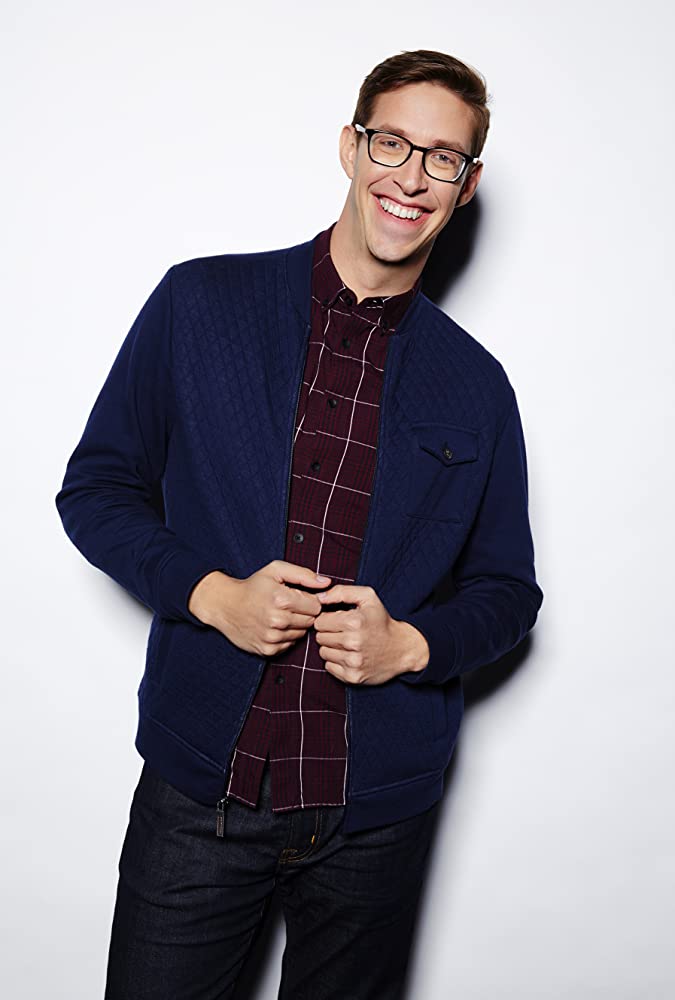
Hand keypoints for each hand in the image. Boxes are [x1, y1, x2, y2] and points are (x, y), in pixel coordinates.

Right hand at [188, 560, 330, 656]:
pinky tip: (274, 626)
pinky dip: (286, 636)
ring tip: (280, 615)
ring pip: (302, 634)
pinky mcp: (268, 650)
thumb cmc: (253, 586)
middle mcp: (278, 621)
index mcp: (282, 599)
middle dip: (304, 613)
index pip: (316, 606)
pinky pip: (290, 644)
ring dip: (295, 625)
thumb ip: (304, 575)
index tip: (298, 596)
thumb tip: (326, 582)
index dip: (310, 600)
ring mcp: (272, 637)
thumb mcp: (276, 570)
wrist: (225, 606)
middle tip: (288, 606)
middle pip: (311, 621)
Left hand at [313, 584, 429, 684]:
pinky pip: (329, 667)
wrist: (403, 649)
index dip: (328, 619)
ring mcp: (353, 662)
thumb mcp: (368, 598)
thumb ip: (341, 592)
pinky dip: (336, 661)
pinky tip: (349, 655)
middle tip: (345, 632)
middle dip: (329, 633)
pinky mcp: (352, 677)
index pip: (320, 621)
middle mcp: (353, 643)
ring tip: (348, 644)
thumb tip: (320, 598)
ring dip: (332, 648)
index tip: (340, 620)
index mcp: (354, 622)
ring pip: (323, 652)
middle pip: (320, 637)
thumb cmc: (382, 621)